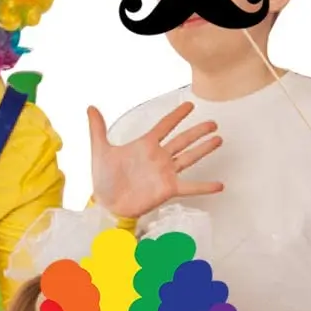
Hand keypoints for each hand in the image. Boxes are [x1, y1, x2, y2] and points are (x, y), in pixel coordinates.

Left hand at [87, 102, 221, 220]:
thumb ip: (97, 128)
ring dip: (204, 149)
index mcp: (145, 145)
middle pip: (182, 140)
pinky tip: (219, 184)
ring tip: (218, 140)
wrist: (106, 204)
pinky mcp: (168, 189)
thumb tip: (90, 107)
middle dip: (198, 131)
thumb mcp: (100, 150)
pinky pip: (190, 187)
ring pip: (189, 157)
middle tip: (213, 123)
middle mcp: (158, 157)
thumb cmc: (104, 179)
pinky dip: (204, 186)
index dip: (176, 116)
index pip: (164, 126)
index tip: (190, 105)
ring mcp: (165, 173)